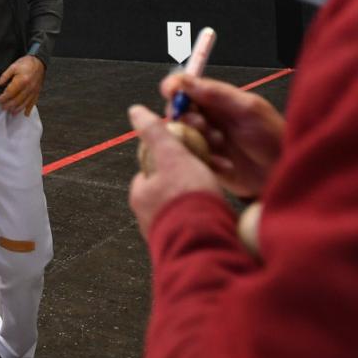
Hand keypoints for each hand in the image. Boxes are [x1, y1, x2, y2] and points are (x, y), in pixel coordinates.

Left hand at [0, 55, 44, 115]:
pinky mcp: (37, 92)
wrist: (39, 62)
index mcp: (22, 80)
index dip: (4, 98)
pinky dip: (29, 109)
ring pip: (25, 103)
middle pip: (17, 100)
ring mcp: (34, 91)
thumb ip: (5, 76)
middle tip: (3, 107)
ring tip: (11, 112)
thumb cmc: (26, 63)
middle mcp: (28, 87)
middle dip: (9, 105)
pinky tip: (25, 114)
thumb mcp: (13, 66)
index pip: (10, 92)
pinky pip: (33, 102)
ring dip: (17, 109)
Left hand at [128, 104, 221, 237]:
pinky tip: (222, 211)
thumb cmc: (186, 199)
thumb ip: (155, 132)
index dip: (174, 152)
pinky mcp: (186, 246)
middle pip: (172, 185)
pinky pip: (197, 222)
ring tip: (220, 189)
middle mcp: (148, 216)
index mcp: (140, 194)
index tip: (192, 148)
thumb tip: (135, 111)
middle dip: (194, 174)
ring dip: (204, 193)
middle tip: (214, 167)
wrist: (205, 246)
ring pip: (187, 204)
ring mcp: (166, 233)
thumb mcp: (172, 155)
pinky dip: (209, 213)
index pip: (153, 166)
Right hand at [160, 74, 285, 197]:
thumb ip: (216, 94)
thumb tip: (185, 80)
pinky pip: (192, 160)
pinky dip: (206, 161)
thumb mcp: (247, 109)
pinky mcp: (206, 163)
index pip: (186, 88)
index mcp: (216, 100)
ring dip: (198, 141)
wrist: (283, 172)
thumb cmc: (273, 136)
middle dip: (187, 118)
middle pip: (179, 113)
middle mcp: (208, 119)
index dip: (174, 87)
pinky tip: (226, 164)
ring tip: (221, 145)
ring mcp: (206, 141)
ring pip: (182, 137)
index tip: (171, 92)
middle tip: (203, 125)